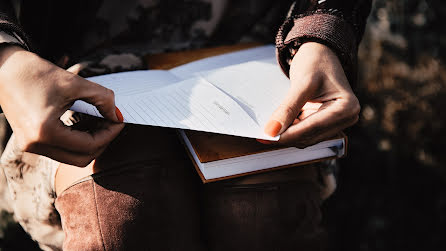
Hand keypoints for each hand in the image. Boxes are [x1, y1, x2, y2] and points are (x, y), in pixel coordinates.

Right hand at [0, 45, 124, 165]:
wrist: (2, 67)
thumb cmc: (34, 72)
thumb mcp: (74, 82)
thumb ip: (102, 98)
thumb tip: (118, 115)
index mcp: (45, 132)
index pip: (89, 145)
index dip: (110, 134)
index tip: (119, 120)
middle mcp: (35, 145)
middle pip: (82, 158)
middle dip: (102, 142)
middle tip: (112, 123)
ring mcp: (30, 146)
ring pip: (72, 157)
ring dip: (90, 142)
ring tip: (100, 122)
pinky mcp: (30, 142)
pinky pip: (61, 150)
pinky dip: (77, 140)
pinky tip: (86, 123)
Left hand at [262, 42, 359, 146]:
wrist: (320, 53)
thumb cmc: (316, 61)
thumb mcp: (302, 83)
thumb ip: (288, 108)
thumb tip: (272, 130)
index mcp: (347, 107)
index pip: (313, 127)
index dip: (289, 134)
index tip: (268, 136)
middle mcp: (346, 118)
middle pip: (310, 136)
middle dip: (286, 136)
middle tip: (262, 136)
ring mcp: (336, 122)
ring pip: (306, 138)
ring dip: (287, 135)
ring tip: (266, 131)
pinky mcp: (325, 123)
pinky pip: (305, 133)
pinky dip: (290, 130)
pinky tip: (276, 126)